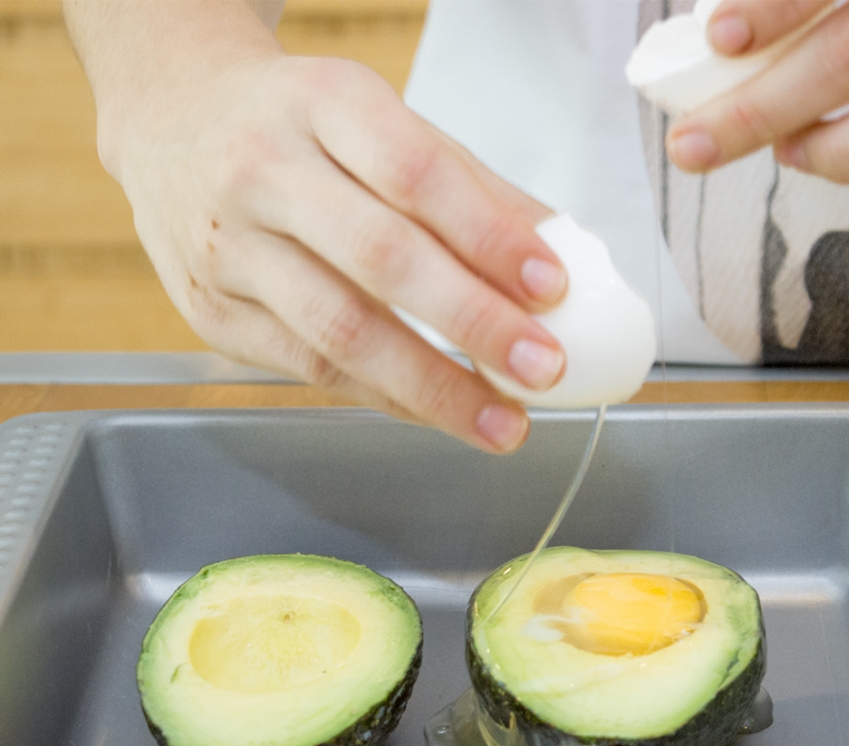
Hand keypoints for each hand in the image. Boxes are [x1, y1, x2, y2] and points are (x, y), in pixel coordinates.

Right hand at [65, 1, 567, 453]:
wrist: (172, 119)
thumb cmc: (299, 125)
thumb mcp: (382, 123)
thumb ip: (469, 187)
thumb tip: (558, 253)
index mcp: (320, 103)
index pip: (414, 172)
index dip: (487, 234)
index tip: (551, 286)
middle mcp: (262, 170)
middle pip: (379, 258)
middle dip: (473, 322)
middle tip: (542, 368)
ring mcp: (226, 246)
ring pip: (339, 331)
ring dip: (434, 387)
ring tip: (504, 422)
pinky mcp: (208, 311)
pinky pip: (309, 368)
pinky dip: (386, 396)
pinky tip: (438, 411)